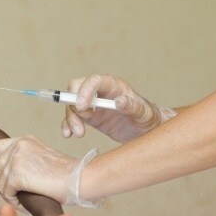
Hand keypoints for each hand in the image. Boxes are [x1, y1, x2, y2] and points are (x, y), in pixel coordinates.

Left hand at [0, 135, 77, 204]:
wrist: (80, 178)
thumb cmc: (64, 175)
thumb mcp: (39, 160)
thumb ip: (21, 161)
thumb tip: (3, 173)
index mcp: (22, 140)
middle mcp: (18, 144)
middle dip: (2, 186)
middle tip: (16, 197)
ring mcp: (17, 157)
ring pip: (0, 182)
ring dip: (9, 195)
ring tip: (25, 199)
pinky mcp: (18, 172)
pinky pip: (6, 191)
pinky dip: (14, 201)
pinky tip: (25, 202)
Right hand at [61, 74, 175, 142]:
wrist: (145, 132)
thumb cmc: (147, 118)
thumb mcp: (144, 113)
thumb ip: (132, 106)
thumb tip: (119, 101)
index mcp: (114, 86)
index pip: (94, 80)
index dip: (85, 90)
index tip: (82, 106)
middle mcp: (100, 92)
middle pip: (77, 87)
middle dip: (73, 101)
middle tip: (81, 116)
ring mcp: (92, 104)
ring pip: (72, 104)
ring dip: (71, 118)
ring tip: (79, 133)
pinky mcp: (88, 117)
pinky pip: (73, 117)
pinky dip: (67, 125)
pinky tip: (68, 134)